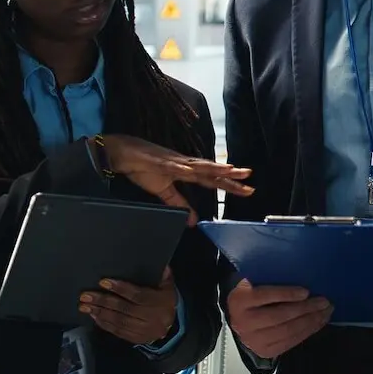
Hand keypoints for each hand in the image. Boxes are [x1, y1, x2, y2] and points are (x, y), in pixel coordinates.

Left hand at [80, 266, 178, 345]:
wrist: (171, 329)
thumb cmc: (165, 303)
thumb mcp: (168, 288)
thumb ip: (164, 277)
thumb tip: (161, 265)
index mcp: (159, 303)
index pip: (138, 295)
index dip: (120, 289)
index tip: (103, 282)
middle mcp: (150, 317)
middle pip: (124, 309)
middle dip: (103, 301)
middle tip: (86, 296)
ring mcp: (142, 330)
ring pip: (118, 321)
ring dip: (100, 313)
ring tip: (85, 306)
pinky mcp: (135, 338)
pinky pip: (117, 331)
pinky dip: (104, 324)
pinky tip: (93, 316)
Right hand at [98, 134, 254, 224]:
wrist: (123, 153)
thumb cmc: (144, 168)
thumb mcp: (163, 191)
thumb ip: (179, 203)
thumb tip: (192, 220)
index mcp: (187, 172)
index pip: (213, 180)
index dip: (230, 185)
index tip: (248, 189)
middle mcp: (186, 165)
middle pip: (212, 171)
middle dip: (231, 175)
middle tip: (250, 177)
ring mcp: (175, 162)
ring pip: (199, 165)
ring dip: (214, 167)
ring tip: (231, 169)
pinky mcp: (161, 162)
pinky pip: (175, 166)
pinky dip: (185, 168)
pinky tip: (194, 170)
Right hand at [226, 279, 331, 357]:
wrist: (238, 321)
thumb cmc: (251, 298)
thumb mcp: (252, 284)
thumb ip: (267, 279)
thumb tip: (298, 274)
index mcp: (239, 300)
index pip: (265, 296)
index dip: (287, 294)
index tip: (306, 291)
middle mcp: (244, 322)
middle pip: (279, 316)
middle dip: (305, 309)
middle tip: (324, 302)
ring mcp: (254, 340)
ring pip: (288, 331)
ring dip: (311, 321)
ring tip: (326, 312)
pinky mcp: (266, 351)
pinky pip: (291, 342)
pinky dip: (308, 332)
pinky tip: (319, 322)